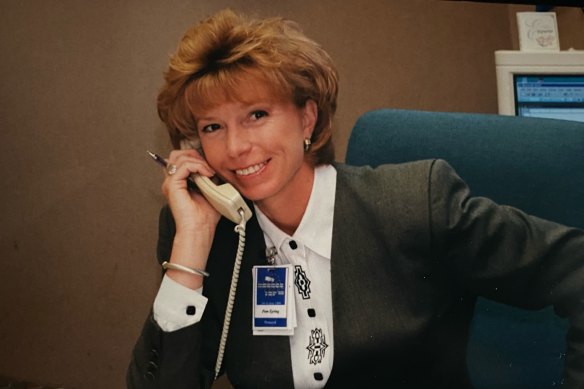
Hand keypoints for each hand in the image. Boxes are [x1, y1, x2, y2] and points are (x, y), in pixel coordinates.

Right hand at [160, 149, 220, 288]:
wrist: (200, 229)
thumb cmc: (205, 216)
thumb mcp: (210, 191)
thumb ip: (209, 178)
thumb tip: (215, 167)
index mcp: (178, 182)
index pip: (181, 158)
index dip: (196, 157)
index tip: (210, 167)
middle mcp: (171, 182)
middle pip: (176, 154)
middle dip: (194, 155)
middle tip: (207, 166)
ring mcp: (170, 183)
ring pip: (179, 157)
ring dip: (197, 160)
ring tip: (208, 171)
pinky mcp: (172, 186)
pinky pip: (183, 166)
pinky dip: (197, 166)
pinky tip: (207, 174)